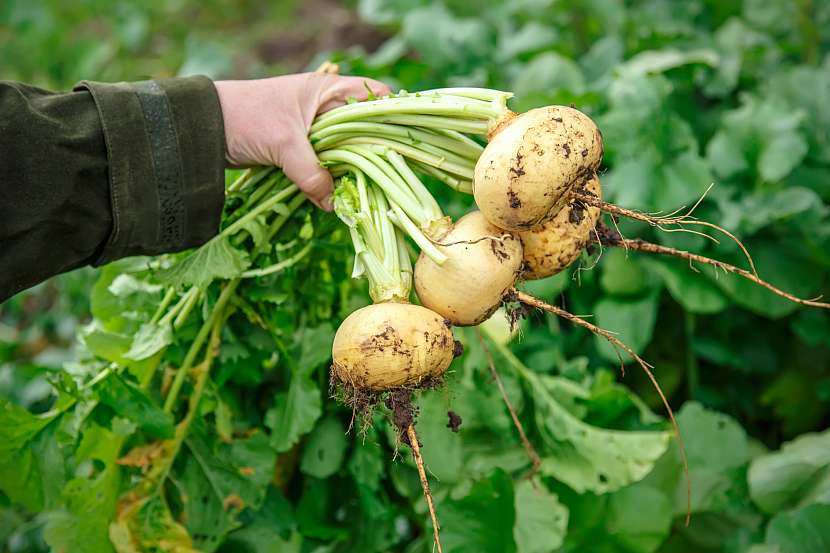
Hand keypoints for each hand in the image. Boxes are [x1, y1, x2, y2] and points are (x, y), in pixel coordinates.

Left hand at [214, 73, 390, 209]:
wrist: (202, 129)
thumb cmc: (246, 119)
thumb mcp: (284, 145)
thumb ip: (312, 175)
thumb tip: (335, 205)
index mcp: (329, 91)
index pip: (375, 97)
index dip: (391, 117)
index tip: (402, 144)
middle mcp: (327, 108)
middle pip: (365, 131)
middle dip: (373, 154)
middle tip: (386, 178)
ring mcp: (314, 131)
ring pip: (346, 152)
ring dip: (350, 172)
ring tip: (364, 191)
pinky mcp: (301, 151)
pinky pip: (326, 166)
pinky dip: (331, 180)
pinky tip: (339, 196)